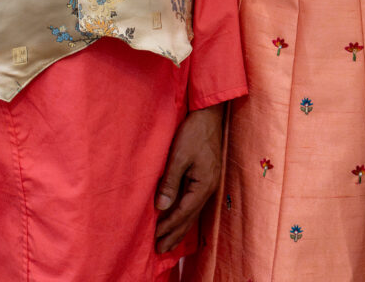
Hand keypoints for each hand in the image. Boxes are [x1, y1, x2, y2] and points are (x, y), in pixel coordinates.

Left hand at [154, 104, 224, 252]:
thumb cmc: (194, 132)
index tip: (154, 239)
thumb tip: (161, 207)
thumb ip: (171, 182)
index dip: (168, 226)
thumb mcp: (179, 156)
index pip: (183, 212)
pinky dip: (185, 215)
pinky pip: (195, 203)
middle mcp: (209, 187)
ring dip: (180, 228)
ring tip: (169, 243)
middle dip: (175, 234)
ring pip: (193, 212)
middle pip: (190, 217)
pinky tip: (181, 220)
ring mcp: (209, 182)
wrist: (210, 114)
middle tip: (160, 251)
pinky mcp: (206, 177)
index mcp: (204, 184)